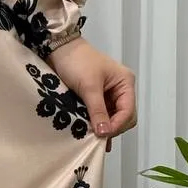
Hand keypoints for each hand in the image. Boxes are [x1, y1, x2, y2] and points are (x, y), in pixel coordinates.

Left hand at [45, 37, 136, 152]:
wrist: (58, 49)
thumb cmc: (76, 61)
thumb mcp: (89, 86)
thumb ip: (98, 110)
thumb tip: (104, 133)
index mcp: (125, 83)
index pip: (129, 111)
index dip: (117, 125)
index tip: (102, 135)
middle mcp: (120, 90)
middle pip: (123, 117)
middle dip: (111, 128)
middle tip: (95, 138)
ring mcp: (107, 95)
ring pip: (110, 118)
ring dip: (102, 128)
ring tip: (89, 138)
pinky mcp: (94, 99)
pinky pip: (98, 116)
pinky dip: (94, 124)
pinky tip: (87, 134)